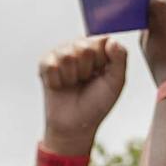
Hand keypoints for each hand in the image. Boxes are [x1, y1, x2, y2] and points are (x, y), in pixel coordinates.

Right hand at [39, 36, 127, 157]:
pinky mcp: (44, 62)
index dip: (102, 61)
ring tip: (72, 84)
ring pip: (66, 57)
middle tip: (85, 81)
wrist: (75, 125)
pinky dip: (56, 82)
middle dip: (86, 71)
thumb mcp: (116, 83)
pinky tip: (60, 86)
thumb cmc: (97, 103)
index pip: (101, 40)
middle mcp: (79, 46)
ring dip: (71, 78)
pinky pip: (50, 66)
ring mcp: (60, 53)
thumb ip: (120, 59)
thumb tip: (111, 40)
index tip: (100, 74)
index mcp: (98, 48)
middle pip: (83, 48)